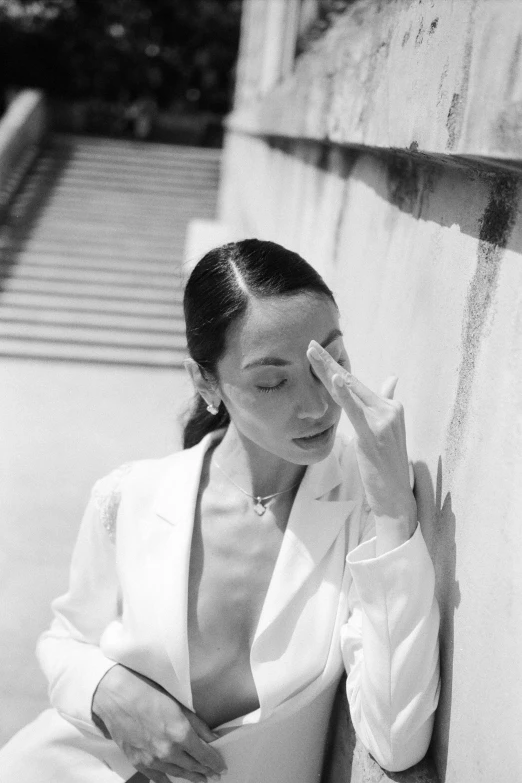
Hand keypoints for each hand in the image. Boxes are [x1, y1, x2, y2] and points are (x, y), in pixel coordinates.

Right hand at [92, 665, 226, 782]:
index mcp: (180, 733)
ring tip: (201, 779)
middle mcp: (168, 750)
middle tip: (215, 774)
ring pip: (177, 774)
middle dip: (206, 771)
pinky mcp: (139, 762)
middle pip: (193, 766)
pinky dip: (169, 780)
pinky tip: (174, 781)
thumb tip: (213, 738)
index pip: (204, 755)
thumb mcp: (178, 704)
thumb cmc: (147, 693)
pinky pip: (157, 777)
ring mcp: (152, 759)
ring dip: (191, 777)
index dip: (214, 762)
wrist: (116, 698)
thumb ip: (197, 724)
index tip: (221, 766)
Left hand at [307, 341, 415, 551]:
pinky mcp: (373, 434)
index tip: (319, 353)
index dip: (335, 368)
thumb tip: (392, 378)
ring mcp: (383, 420)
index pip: (357, 384)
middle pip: (351, 382)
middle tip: (309, 344)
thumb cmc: (389, 466)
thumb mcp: (389, 432)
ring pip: (349, 390)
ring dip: (327, 369)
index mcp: (391, 407)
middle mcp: (389, 409)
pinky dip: (343, 392)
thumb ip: (388, 402)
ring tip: (311, 352)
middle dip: (327, 362)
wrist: (397, 497)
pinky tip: (333, 378)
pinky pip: (354, 409)